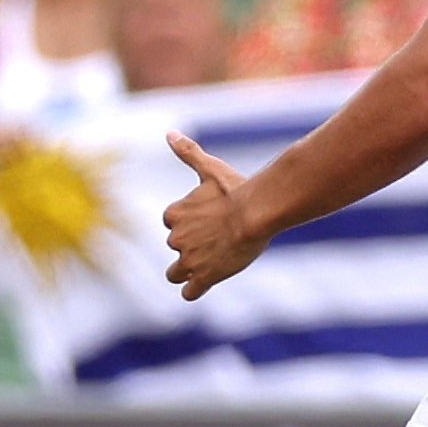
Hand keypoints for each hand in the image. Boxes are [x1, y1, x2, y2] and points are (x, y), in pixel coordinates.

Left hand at [160, 134, 270, 296]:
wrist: (257, 212)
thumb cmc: (236, 189)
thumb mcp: (210, 168)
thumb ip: (188, 152)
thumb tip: (170, 133)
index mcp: (173, 214)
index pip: (171, 222)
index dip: (188, 223)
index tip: (207, 220)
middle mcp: (175, 238)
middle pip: (176, 247)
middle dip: (191, 246)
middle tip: (217, 239)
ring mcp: (189, 260)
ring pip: (176, 274)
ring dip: (187, 271)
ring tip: (209, 263)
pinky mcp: (204, 277)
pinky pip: (189, 292)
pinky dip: (194, 290)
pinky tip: (204, 285)